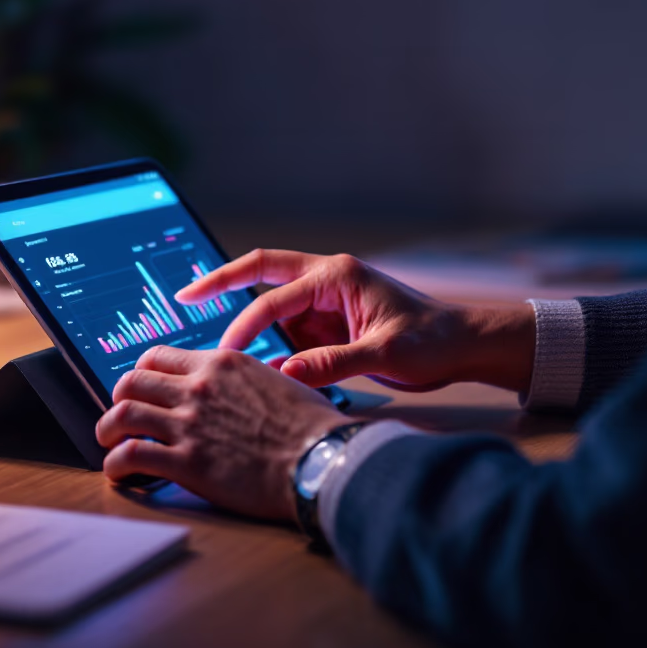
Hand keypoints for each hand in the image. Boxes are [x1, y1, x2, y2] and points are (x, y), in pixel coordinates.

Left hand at [97, 345, 347, 520]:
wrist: (323, 460)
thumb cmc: (312, 426)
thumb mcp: (277, 381)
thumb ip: (244, 379)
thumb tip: (236, 386)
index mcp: (220, 363)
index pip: (158, 355)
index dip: (141, 372)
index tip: (139, 389)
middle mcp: (198, 386)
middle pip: (131, 381)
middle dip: (118, 399)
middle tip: (119, 416)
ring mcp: (189, 423)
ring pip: (121, 415)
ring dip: (106, 430)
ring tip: (107, 443)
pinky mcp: (186, 461)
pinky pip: (131, 455)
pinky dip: (116, 464)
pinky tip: (119, 473)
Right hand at [176, 250, 535, 393]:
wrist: (464, 346)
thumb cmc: (432, 342)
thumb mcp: (385, 355)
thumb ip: (334, 363)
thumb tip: (285, 375)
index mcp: (336, 276)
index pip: (275, 297)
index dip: (245, 325)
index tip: (225, 354)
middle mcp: (326, 280)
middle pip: (260, 272)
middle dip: (220, 281)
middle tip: (182, 296)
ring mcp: (325, 301)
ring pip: (271, 305)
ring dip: (247, 325)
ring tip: (217, 353)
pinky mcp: (327, 322)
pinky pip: (287, 329)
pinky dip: (268, 345)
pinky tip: (253, 367)